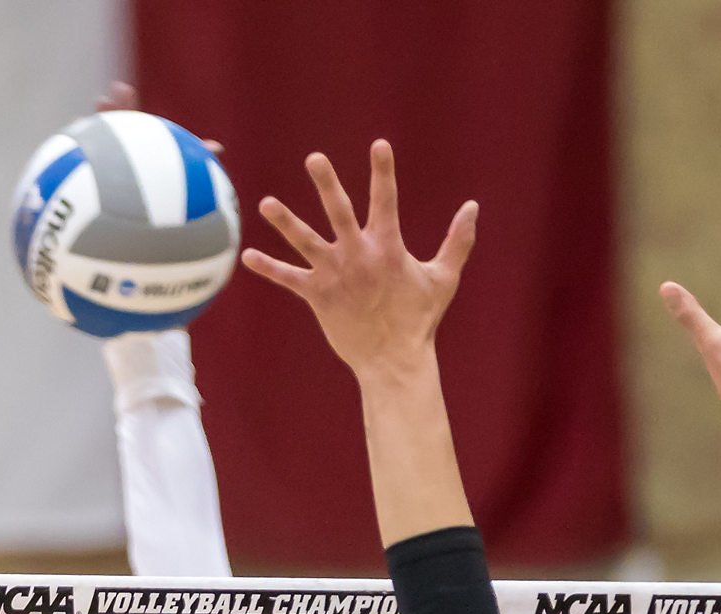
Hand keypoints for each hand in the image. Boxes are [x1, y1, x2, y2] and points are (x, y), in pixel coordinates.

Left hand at [244, 142, 476, 381]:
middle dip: (327, 184)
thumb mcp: (443, 278)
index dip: (383, 172)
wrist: (393, 361)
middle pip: (340, 212)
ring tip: (266, 203)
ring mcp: (335, 275)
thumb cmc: (419, 320)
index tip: (379, 145)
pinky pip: (289, 279)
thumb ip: (457, 241)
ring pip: (306, 242)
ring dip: (285, 222)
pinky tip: (247, 258)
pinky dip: (269, 268)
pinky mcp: (318, 296)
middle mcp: (358, 256)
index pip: (386, 200)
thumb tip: (473, 207)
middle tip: (314, 158)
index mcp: (388, 248)